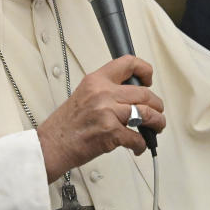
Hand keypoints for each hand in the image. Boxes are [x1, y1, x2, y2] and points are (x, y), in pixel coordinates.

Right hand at [36, 55, 165, 181]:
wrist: (52, 145)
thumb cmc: (65, 125)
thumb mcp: (84, 95)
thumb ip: (106, 91)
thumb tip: (130, 95)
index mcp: (96, 81)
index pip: (128, 63)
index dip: (144, 70)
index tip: (148, 79)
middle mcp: (103, 93)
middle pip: (144, 93)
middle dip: (156, 105)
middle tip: (157, 112)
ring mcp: (108, 113)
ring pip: (147, 114)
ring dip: (157, 123)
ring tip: (156, 127)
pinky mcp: (111, 133)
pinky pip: (137, 138)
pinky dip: (142, 144)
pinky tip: (138, 146)